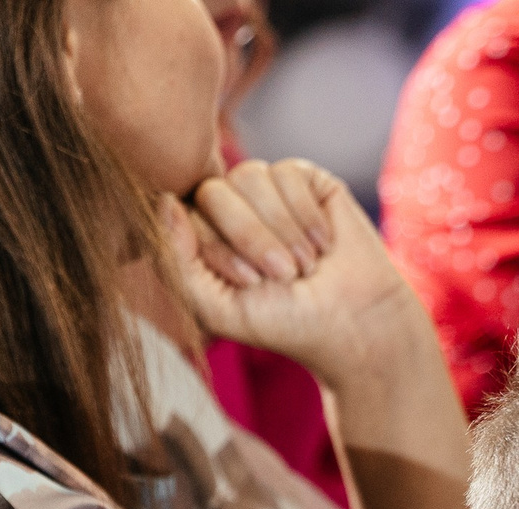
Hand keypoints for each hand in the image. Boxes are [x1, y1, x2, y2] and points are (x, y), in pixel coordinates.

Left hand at [161, 157, 431, 383]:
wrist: (354, 325)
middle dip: (251, 237)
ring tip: (306, 263)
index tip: (251, 284)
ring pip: (249, 175)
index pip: (184, 212)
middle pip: (214, 191)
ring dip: (282, 228)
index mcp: (203, 236)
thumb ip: (176, 261)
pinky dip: (306, 214)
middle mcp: (231, 207)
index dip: (217, 247)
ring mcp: (267, 191)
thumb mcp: (216, 307)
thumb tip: (164, 200)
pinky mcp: (306, 180)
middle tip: (285, 275)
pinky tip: (324, 243)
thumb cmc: (286, 323)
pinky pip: (287, 172)